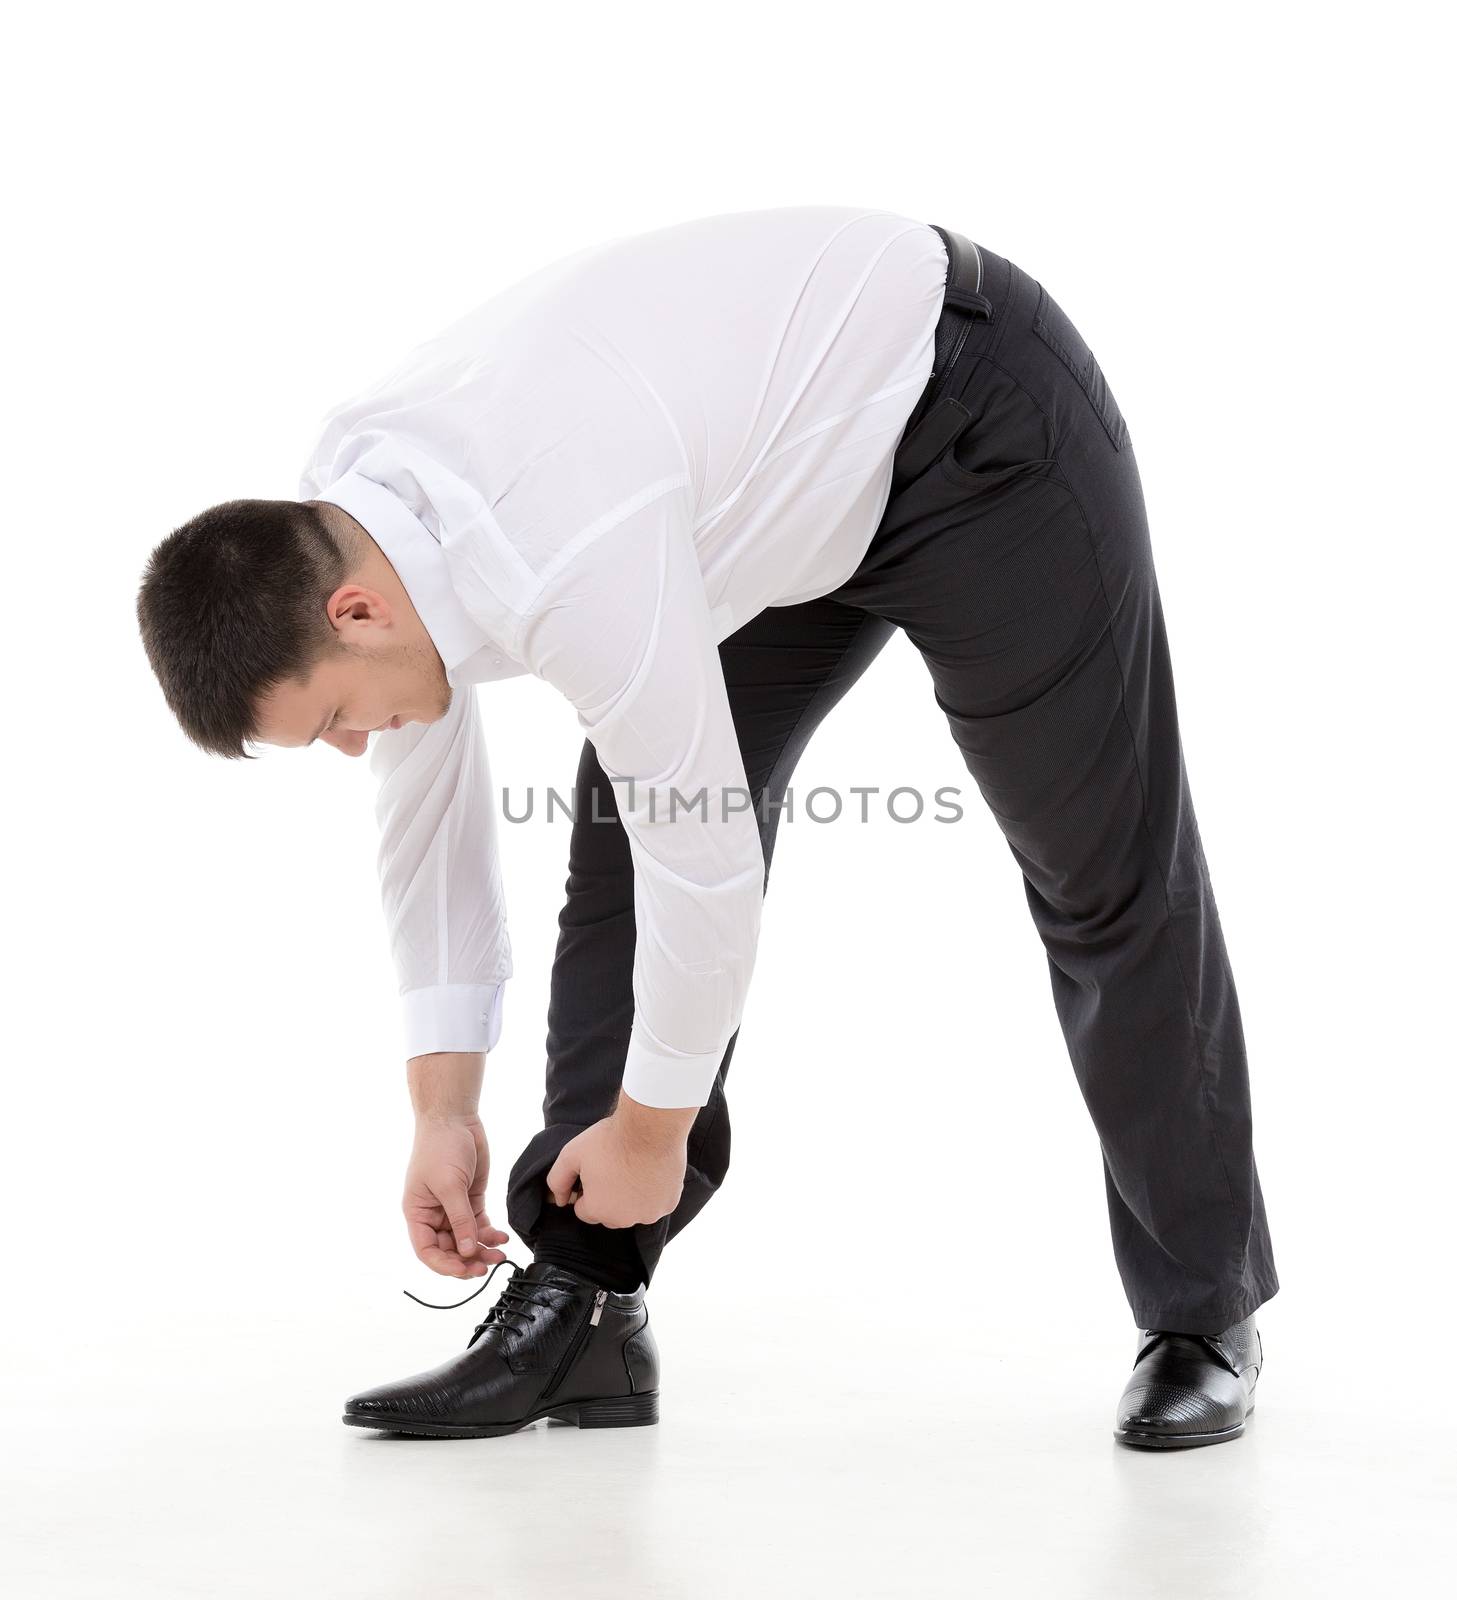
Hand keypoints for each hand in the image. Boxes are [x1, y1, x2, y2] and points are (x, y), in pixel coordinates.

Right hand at [403, 1112, 510, 1278]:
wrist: (455, 1118)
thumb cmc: (441, 1148)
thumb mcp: (450, 1185)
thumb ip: (460, 1220)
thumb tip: (467, 1252)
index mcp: (418, 1214)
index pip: (427, 1251)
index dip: (444, 1265)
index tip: (465, 1270)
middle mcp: (434, 1215)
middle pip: (449, 1249)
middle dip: (468, 1260)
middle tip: (487, 1266)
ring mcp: (453, 1208)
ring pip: (467, 1240)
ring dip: (482, 1249)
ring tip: (501, 1254)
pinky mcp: (471, 1199)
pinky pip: (479, 1225)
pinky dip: (490, 1233)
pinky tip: (503, 1237)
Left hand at [545, 1096, 694, 1228]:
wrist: (651, 1126)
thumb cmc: (610, 1139)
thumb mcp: (572, 1154)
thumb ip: (558, 1180)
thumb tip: (558, 1200)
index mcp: (598, 1210)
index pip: (584, 1210)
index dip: (586, 1190)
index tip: (594, 1171)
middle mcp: (624, 1219)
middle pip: (609, 1213)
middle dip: (608, 1196)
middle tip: (614, 1167)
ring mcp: (650, 1213)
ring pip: (634, 1210)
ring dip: (632, 1196)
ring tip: (633, 1167)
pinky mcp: (669, 1203)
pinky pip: (656, 1203)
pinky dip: (653, 1192)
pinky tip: (650, 1170)